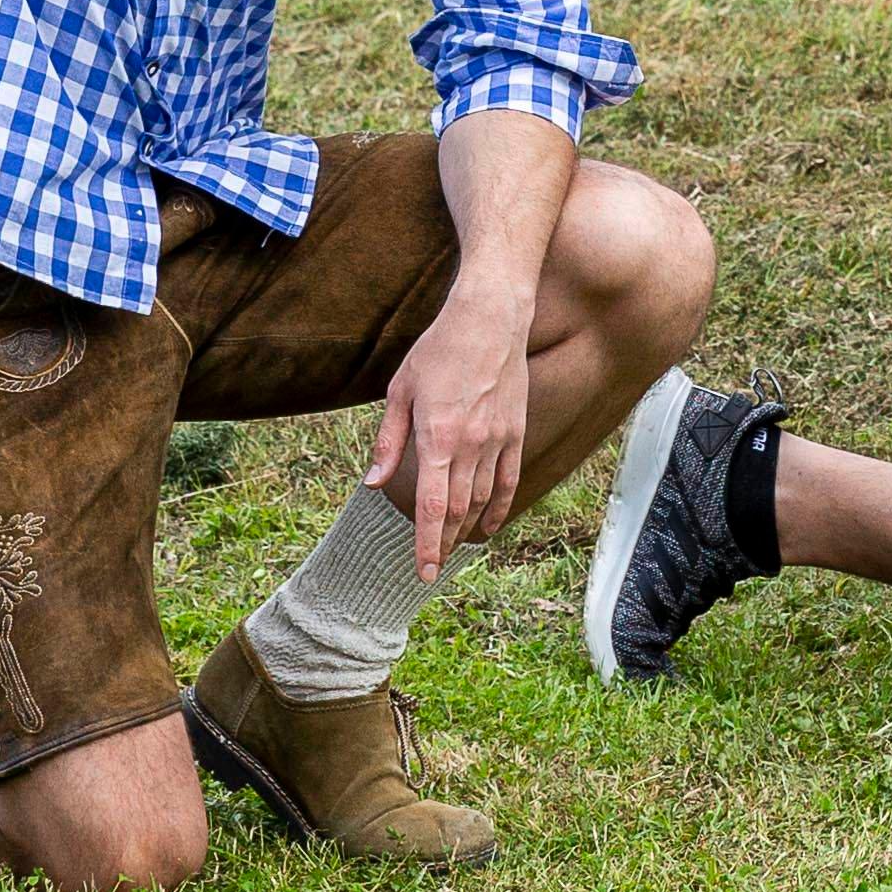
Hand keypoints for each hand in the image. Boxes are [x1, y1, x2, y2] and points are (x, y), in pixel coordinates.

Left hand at [370, 298, 537, 577]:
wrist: (490, 319)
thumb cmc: (439, 350)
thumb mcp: (400, 390)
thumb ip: (389, 440)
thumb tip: (374, 481)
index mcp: (438, 436)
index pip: (434, 506)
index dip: (428, 543)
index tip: (423, 571)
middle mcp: (472, 444)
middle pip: (458, 510)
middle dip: (445, 544)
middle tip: (432, 567)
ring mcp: (498, 440)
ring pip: (482, 499)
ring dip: (466, 529)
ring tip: (453, 548)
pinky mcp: (516, 432)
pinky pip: (509, 480)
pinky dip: (498, 508)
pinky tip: (488, 526)